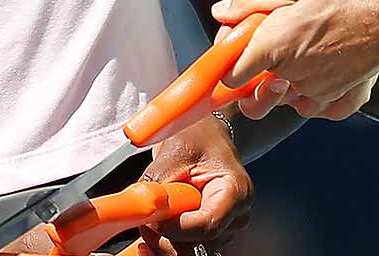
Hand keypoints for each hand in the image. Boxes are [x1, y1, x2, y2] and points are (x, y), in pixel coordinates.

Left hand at [137, 115, 250, 253]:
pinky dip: (166, 244)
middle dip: (166, 238)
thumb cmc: (198, 135)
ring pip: (192, 251)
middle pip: (200, 245)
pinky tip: (152, 232)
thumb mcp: (176, 150)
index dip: (174, 228)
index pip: (207, 226)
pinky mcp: (209, 234)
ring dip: (164, 242)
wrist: (206, 134)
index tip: (151, 219)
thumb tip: (141, 209)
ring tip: (148, 222)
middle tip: (144, 222)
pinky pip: (187, 249)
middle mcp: (236, 216)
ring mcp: (225, 229)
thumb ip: (158, 182)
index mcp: (236, 192)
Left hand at [212, 0, 378, 117]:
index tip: (227, 56)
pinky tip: (319, 64)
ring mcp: (316, 93)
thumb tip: (222, 13)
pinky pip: (310, 105)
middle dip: (253, 77)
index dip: (224, 65)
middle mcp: (293, 76)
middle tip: (265, 52)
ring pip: (282, 98)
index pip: (229, 76)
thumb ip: (252, 1)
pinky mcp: (336, 101)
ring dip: (283, 80)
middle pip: (253, 94)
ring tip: (302, 48)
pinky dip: (309, 91)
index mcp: (276, 45)